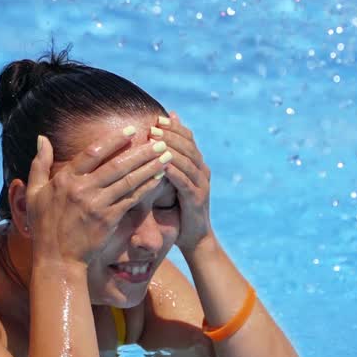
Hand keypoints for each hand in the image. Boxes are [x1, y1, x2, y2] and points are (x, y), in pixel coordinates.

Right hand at [24, 131, 167, 265]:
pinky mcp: (108, 220)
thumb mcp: (34, 193)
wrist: (57, 259)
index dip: (114, 140)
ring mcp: (96, 205)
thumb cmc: (44, 226)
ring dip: (149, 167)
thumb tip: (42, 138)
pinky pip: (131, 199)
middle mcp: (81, 189)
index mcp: (65, 179)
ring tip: (166, 157)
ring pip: (128, 181)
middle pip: (117, 165)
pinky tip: (159, 179)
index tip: (132, 131)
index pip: (93, 153)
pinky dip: (146, 188)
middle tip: (160, 141)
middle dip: (141, 152)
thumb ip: (39, 163)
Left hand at [155, 111, 212, 252]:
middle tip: (153, 128)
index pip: (188, 138)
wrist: (194, 237)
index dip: (174, 127)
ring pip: (187, 160)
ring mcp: (202, 185)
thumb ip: (168, 162)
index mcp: (197, 164)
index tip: (157, 119)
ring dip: (170, 149)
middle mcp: (203, 171)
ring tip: (154, 141)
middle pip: (188, 145)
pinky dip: (173, 171)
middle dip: (170, 135)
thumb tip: (155, 141)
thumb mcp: (173, 181)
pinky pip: (185, 181)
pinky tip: (161, 165)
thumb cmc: (179, 208)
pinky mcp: (197, 199)